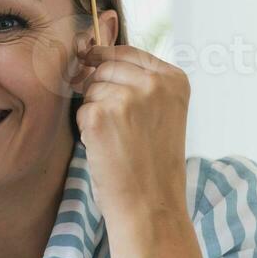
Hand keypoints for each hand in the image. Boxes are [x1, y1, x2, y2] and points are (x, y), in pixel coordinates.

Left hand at [72, 44, 190, 230]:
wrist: (151, 205)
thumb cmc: (153, 164)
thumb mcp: (162, 113)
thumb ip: (140, 81)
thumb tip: (92, 53)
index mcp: (175, 79)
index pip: (127, 51)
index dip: (104, 59)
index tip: (92, 63)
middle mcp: (154, 83)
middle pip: (104, 67)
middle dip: (99, 90)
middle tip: (116, 125)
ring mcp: (127, 97)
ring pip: (90, 88)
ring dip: (95, 111)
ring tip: (117, 139)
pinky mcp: (101, 115)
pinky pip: (81, 109)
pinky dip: (87, 129)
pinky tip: (106, 147)